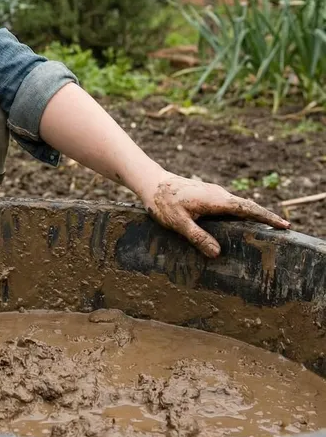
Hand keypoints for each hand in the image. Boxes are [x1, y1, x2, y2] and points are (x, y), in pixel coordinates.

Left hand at [139, 171, 289, 257]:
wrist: (151, 182)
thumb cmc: (163, 202)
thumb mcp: (178, 222)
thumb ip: (197, 237)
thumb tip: (217, 253)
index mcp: (215, 199)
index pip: (247, 208)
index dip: (266, 217)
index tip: (284, 225)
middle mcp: (218, 194)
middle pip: (247, 207)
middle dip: (265, 218)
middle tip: (283, 231)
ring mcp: (214, 193)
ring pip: (238, 206)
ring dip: (252, 216)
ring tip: (267, 231)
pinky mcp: (208, 195)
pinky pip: (229, 206)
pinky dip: (239, 214)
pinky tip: (240, 226)